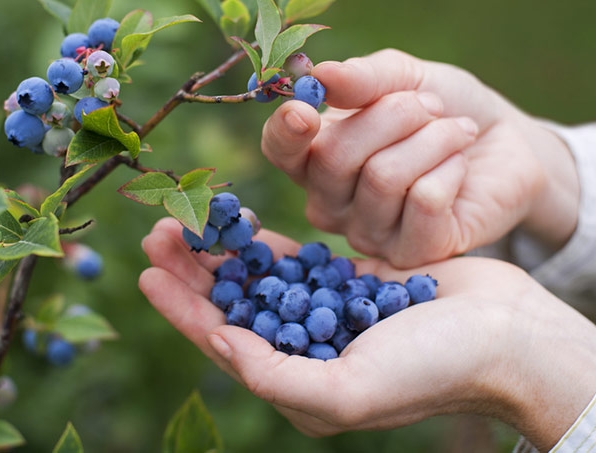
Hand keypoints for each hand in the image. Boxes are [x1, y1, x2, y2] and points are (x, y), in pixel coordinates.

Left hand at [139, 217, 595, 450]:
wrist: (501, 334)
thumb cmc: (432, 370)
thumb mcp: (348, 390)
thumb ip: (277, 376)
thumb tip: (221, 344)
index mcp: (299, 382)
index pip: (224, 342)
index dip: (182, 309)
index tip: (148, 273)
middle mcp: (306, 347)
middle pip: (234, 304)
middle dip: (194, 270)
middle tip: (159, 231)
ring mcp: (326, 311)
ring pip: (258, 278)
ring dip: (223, 250)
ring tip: (189, 219)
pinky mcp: (348, 279)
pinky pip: (296, 259)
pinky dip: (266, 242)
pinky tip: (240, 223)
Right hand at [262, 49, 579, 266]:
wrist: (503, 144)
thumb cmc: (443, 110)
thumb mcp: (405, 79)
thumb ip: (363, 79)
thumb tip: (320, 76)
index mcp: (317, 158)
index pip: (280, 152)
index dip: (286, 132)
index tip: (305, 110)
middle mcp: (332, 204)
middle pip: (335, 158)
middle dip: (393, 115)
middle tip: (431, 107)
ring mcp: (368, 234)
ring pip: (383, 177)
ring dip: (432, 139)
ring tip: (456, 132)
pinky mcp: (411, 253)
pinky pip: (424, 201)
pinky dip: (450, 169)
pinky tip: (460, 168)